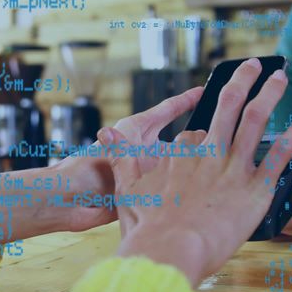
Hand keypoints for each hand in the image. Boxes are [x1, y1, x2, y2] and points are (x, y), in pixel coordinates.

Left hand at [0, 87, 203, 244]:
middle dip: (198, 140)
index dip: (187, 101)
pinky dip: (180, 189)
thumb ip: (159, 151)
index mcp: (135, 130)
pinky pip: (166, 188)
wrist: (67, 199)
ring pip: (175, 166)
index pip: (168, 110)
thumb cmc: (88, 167)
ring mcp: (140, 171)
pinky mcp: (139, 193)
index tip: (205, 92)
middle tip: (224, 139)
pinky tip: (198, 192)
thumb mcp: (127, 149)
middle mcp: (140, 149)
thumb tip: (191, 148)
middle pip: (177, 139)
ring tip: (217, 167)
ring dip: (191, 168)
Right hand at [98, 59, 291, 285]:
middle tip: (252, 65)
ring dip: (269, 93)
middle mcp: (208, 153)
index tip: (205, 141)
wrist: (169, 250)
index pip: (194, 135)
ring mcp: (233, 168)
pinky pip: (279, 156)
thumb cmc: (147, 226)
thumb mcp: (127, 187)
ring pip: (254, 119)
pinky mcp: (255, 188)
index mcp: (180, 153)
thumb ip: (121, 157)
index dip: (200, 137)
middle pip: (227, 106)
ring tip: (281, 76)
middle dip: (241, 81)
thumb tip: (105, 133)